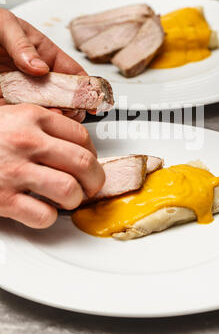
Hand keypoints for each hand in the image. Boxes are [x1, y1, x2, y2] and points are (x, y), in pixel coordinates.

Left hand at [0, 8, 86, 121]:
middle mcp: (35, 75)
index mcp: (43, 54)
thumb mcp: (4, 26)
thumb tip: (40, 67)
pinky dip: (29, 120)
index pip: (73, 73)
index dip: (87, 87)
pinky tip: (32, 118)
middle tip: (68, 111)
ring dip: (51, 115)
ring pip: (45, 109)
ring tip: (51, 115)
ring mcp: (20, 90)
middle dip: (70, 106)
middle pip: (62, 96)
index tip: (93, 99)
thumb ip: (23, 45)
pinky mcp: (6, 102)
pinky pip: (21, 114)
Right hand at [0, 104, 104, 227]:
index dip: (93, 153)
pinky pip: (44, 216)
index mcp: (31, 117)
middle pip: (84, 164)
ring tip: (68, 200)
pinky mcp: (3, 200)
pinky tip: (42, 211)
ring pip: (69, 191)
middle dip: (94, 180)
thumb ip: (40, 124)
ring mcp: (14, 172)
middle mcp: (27, 142)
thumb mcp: (9, 115)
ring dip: (74, 200)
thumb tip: (72, 141)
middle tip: (91, 186)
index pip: (82, 136)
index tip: (90, 161)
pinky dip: (48, 218)